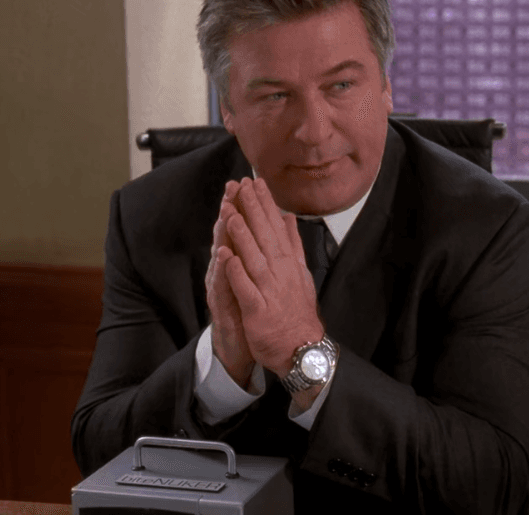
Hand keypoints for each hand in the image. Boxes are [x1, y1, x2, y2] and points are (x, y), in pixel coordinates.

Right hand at [207, 181, 255, 386]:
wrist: (240, 347)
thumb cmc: (250, 311)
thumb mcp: (258, 279)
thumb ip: (261, 253)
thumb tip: (275, 228)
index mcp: (242, 263)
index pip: (243, 230)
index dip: (245, 207)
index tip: (248, 183)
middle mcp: (228, 271)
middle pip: (228, 237)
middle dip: (230, 211)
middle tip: (232, 188)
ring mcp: (222, 287)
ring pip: (221, 257)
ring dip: (222, 235)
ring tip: (225, 213)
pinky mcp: (221, 306)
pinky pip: (221, 286)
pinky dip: (222, 270)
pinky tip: (222, 255)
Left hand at [218, 177, 324, 379]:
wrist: (301, 347)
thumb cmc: (297, 310)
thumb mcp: (300, 272)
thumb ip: (293, 244)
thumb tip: (288, 217)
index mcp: (289, 262)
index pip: (276, 227)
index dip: (266, 204)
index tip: (256, 182)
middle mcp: (281, 272)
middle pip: (265, 236)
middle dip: (253, 210)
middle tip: (243, 185)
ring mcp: (270, 290)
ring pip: (254, 258)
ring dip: (243, 236)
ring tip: (232, 213)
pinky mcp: (258, 309)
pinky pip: (245, 288)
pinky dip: (236, 272)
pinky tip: (227, 257)